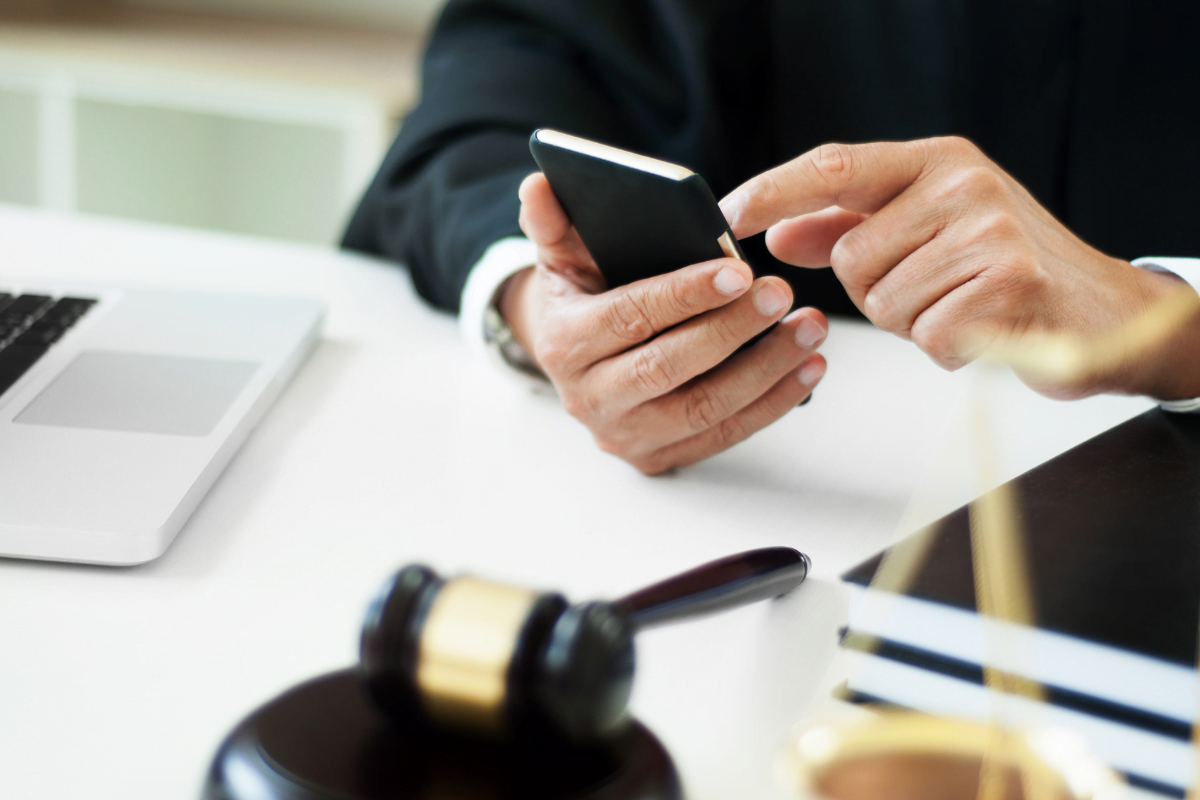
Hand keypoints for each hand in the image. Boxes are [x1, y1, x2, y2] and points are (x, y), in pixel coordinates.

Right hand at [499, 172, 828, 473]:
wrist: (572, 361)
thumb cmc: (580, 297)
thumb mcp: (560, 256)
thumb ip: (551, 221)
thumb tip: (539, 183)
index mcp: (563, 344)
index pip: (628, 317)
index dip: (683, 294)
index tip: (738, 269)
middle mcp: (588, 399)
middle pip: (667, 367)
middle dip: (730, 330)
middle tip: (780, 293)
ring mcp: (624, 436)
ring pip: (703, 408)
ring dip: (765, 369)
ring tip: (809, 327)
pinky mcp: (657, 458)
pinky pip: (723, 434)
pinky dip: (772, 403)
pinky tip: (809, 367)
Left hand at [720, 137, 1199, 399]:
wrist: (1100, 312)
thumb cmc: (1000, 270)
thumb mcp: (925, 230)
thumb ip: (849, 225)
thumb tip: (778, 233)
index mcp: (936, 160)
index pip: (832, 166)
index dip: (772, 192)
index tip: (726, 219)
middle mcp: (963, 183)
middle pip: (851, 256)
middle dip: (877, 289)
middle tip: (934, 287)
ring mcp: (990, 230)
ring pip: (885, 302)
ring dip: (914, 321)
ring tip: (963, 304)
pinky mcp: (1009, 285)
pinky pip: (926, 336)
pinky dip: (946, 348)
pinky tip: (982, 329)